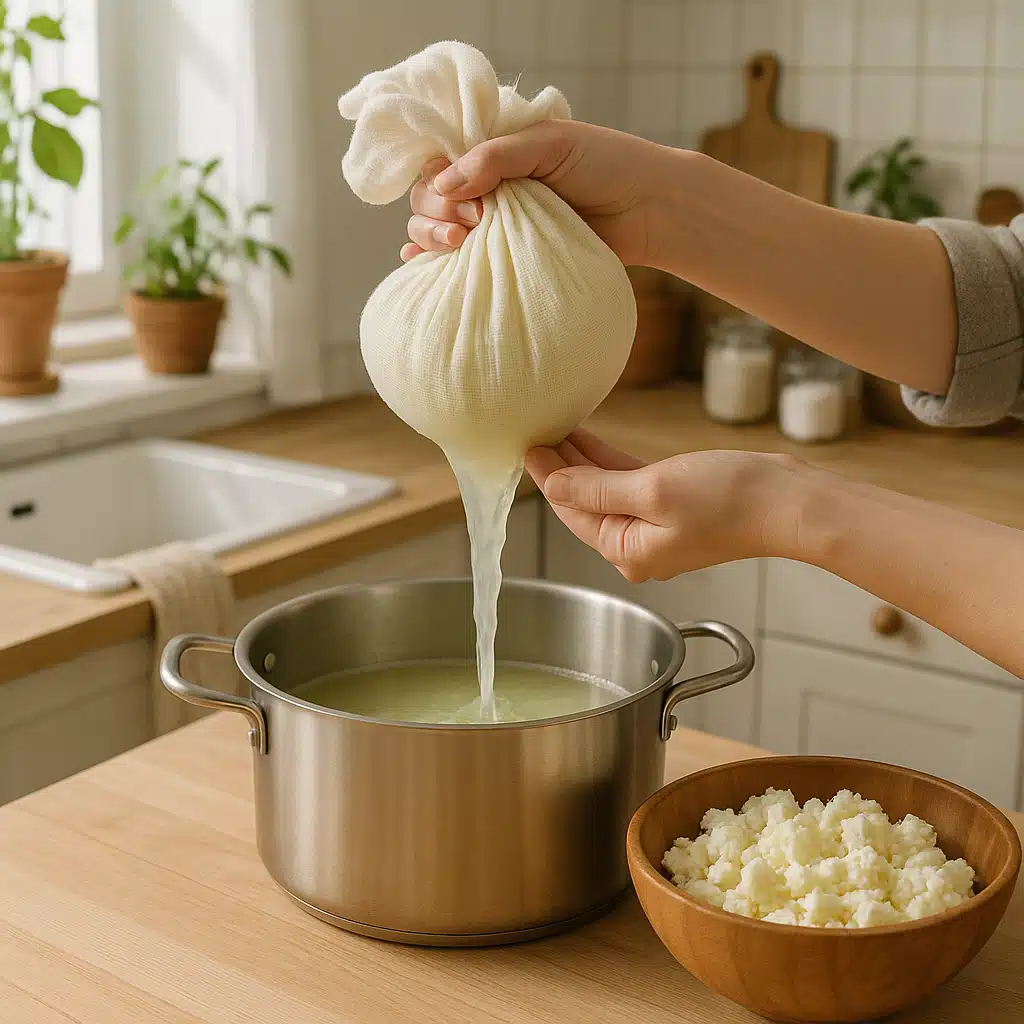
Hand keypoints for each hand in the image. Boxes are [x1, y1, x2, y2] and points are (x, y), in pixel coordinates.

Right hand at [401, 120, 672, 266]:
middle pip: (429, 199)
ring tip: (458, 244)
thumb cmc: (608, 165)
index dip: (437, 181)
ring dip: (431, 238)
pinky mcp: (508, 258)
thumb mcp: (551, 144)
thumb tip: (442, 185)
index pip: (439, 161)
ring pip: (435, 231)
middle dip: (435, 213)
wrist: (650, 210)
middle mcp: (487, 187)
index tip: (462, 199)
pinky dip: (431, 264)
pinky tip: (419, 266)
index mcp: (494, 152)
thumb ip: (496, 158)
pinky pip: (458, 263)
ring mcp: (495, 225)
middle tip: (471, 224)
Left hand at [525, 430, 800, 582]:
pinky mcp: (675, 508)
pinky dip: (610, 464)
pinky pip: (630, 485)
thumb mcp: (651, 491)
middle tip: (536, 430)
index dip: (547, 476)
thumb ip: (597, 490)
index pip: (571, 511)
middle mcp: (637, 546)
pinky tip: (592, 441)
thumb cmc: (728, 500)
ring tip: (557, 428)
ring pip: (606, 491)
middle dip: (561, 467)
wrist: (787, 501)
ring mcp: (656, 528)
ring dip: (583, 461)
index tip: (526, 445)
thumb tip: (554, 484)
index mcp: (626, 551)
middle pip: (585, 503)